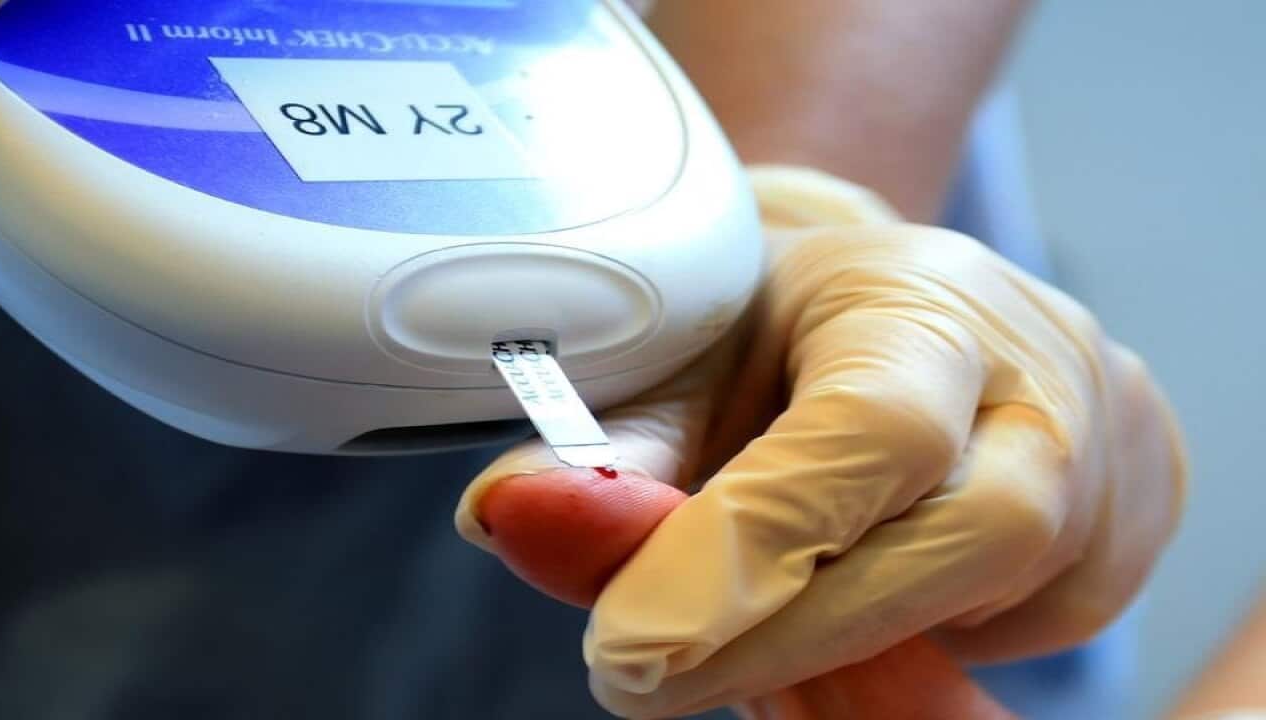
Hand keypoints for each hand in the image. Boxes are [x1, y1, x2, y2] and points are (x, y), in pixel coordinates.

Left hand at [457, 166, 1185, 717]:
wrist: (885, 303)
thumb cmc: (778, 326)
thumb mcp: (685, 358)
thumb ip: (611, 449)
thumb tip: (509, 516)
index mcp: (927, 298)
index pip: (869, 430)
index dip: (751, 548)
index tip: (627, 643)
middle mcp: (1047, 372)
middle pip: (965, 536)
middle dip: (796, 634)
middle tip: (646, 674)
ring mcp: (1111, 456)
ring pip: (993, 603)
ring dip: (850, 639)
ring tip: (739, 620)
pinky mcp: (1123, 537)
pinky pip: (1020, 630)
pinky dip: (913, 640)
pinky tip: (842, 601)